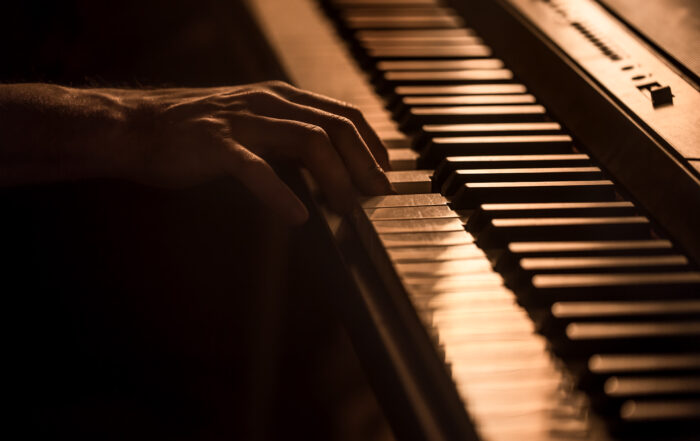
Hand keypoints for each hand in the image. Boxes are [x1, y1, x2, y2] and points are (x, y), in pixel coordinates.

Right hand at [0, 82, 393, 223]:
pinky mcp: (214, 144)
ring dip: (335, 177)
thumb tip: (328, 166)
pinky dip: (280, 193)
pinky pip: (255, 167)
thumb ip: (288, 136)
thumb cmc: (198, 132)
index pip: (342, 112)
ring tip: (350, 208)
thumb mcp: (252, 124)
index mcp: (280, 96)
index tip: (385, 170)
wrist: (137, 126)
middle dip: (364, 162)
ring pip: (307, 141)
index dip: (371, 142)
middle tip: (379, 194)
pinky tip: (297, 217)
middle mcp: (268, 102)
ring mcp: (242, 120)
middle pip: (334, 126)